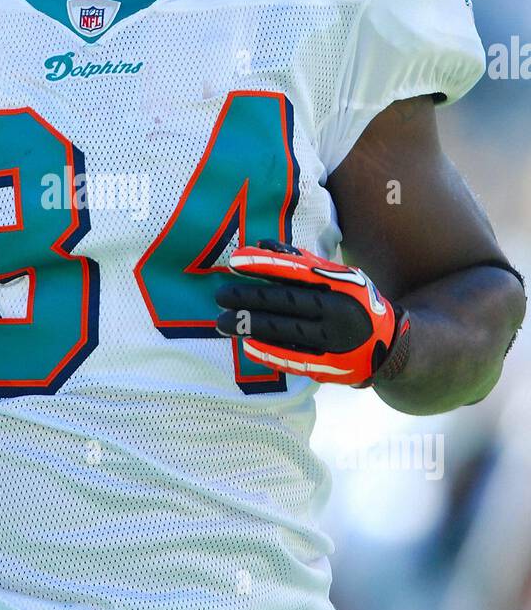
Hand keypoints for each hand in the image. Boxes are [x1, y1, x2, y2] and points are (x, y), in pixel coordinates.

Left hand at [215, 239, 408, 385]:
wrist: (390, 343)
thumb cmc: (353, 300)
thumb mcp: (336, 276)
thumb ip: (301, 261)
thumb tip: (262, 244)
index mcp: (338, 283)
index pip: (295, 270)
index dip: (263, 265)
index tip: (235, 262)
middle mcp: (337, 310)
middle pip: (285, 301)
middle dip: (249, 297)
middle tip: (219, 295)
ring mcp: (333, 340)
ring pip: (285, 331)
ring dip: (251, 325)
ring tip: (224, 322)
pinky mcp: (330, 365)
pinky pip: (295, 359)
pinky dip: (270, 353)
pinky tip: (248, 346)